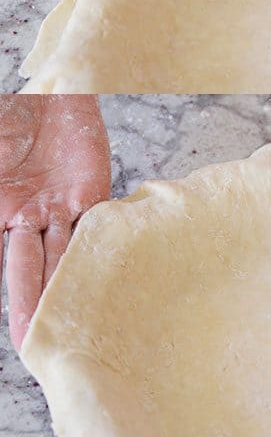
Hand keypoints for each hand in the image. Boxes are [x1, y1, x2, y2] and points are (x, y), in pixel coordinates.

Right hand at [0, 96, 110, 349]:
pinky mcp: (92, 192)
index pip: (2, 262)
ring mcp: (61, 208)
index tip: (18, 328)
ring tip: (64, 324)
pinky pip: (92, 226)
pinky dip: (92, 253)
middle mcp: (28, 219)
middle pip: (27, 270)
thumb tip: (1, 225)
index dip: (12, 291)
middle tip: (31, 345)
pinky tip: (95, 282)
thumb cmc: (9, 119)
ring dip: (61, 290)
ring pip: (60, 257)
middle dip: (30, 306)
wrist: (52, 91)